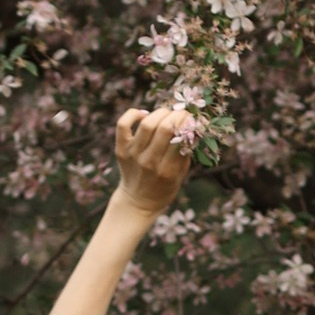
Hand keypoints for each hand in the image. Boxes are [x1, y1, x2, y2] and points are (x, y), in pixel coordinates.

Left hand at [112, 105, 195, 220]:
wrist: (138, 201)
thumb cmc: (164, 187)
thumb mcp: (180, 175)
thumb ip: (186, 153)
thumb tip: (193, 126)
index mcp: (168, 170)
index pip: (180, 138)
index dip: (188, 123)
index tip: (192, 118)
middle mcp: (149, 162)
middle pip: (164, 127)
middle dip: (176, 115)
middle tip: (181, 114)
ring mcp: (133, 155)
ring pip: (147, 123)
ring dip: (160, 113)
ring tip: (166, 114)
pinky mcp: (121, 149)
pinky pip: (122, 124)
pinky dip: (133, 114)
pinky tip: (144, 115)